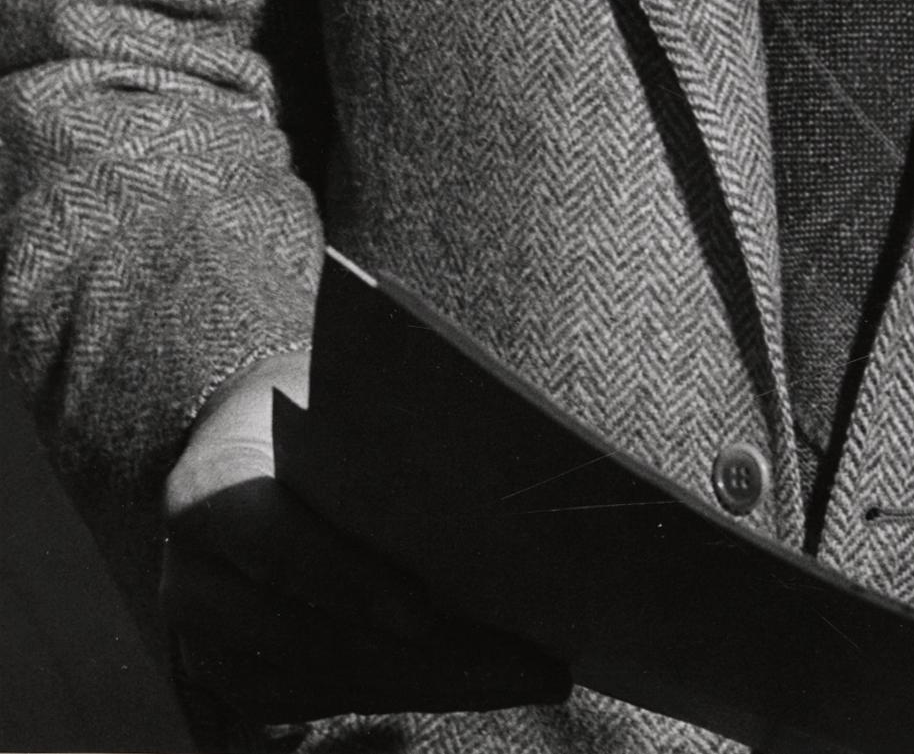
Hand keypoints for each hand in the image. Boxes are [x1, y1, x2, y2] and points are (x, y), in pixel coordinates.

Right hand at [162, 350, 569, 722]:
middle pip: (312, 639)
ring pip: (322, 685)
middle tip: (527, 665)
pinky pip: (320, 703)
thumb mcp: (334, 403)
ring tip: (522, 675)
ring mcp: (205, 642)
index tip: (424, 614)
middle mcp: (193, 580)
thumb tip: (491, 470)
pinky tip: (473, 679)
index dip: (349, 584)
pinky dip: (401, 693)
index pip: (278, 549)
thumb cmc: (309, 414)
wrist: (248, 443)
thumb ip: (381, 437)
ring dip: (428, 686)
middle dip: (428, 659)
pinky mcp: (236, 677)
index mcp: (210, 492)